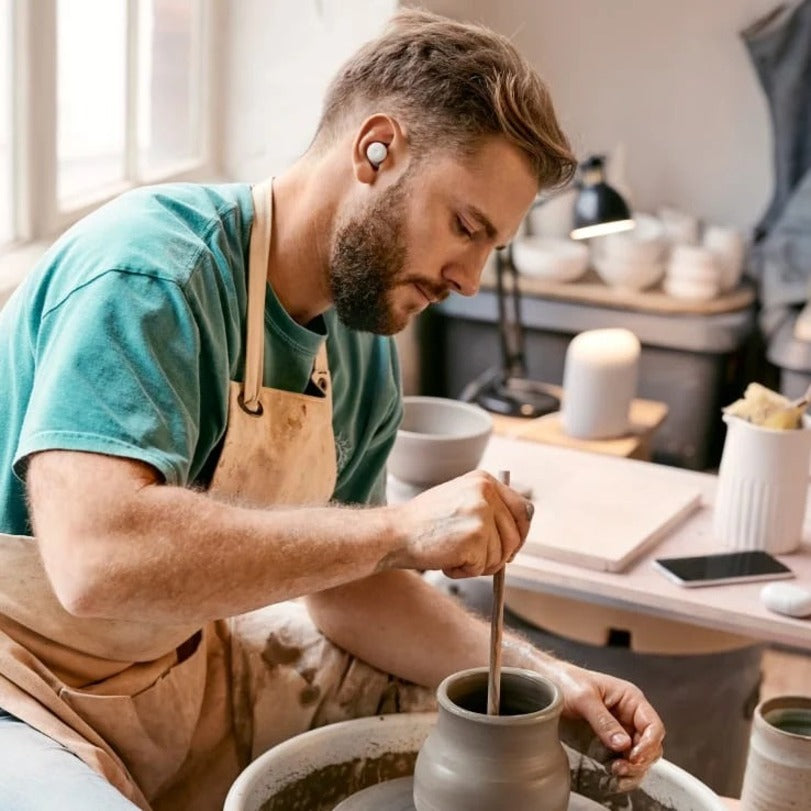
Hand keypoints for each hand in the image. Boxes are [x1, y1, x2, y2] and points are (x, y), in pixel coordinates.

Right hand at [388, 470, 533, 577]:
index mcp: (484, 481)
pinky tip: (446, 560)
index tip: (511, 548)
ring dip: (478, 565)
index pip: (523, 509)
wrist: (394, 532)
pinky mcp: (475, 538)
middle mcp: (486, 493)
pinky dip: (464, 572)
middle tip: (476, 560)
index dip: (520, 533)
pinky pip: (482, 567)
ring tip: (452, 555)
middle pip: (515, 537)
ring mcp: (481, 514)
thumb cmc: (423, 522)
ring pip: (500, 556)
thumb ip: (489, 509)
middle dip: (499, 556)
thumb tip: (518, 533)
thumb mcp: (460, 500)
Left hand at [546, 661, 664, 791]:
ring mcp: (619, 731)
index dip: (648, 744)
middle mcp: (629, 716)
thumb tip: (623, 745)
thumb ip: (603, 721)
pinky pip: (623, 763)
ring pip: (639, 759)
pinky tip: (611, 777)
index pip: (653, 726)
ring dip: (632, 771)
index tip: (633, 757)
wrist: (544, 685)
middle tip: (620, 767)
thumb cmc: (565, 681)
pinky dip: (621, 774)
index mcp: (630, 699)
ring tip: (614, 772)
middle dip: (640, 761)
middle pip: (650, 746)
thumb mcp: (583, 698)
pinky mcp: (607, 744)